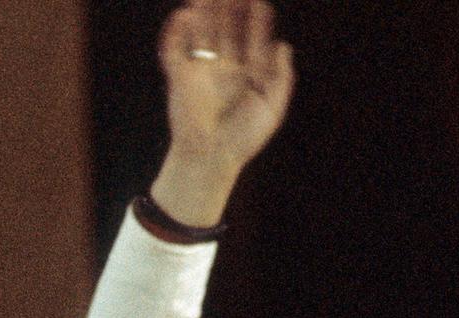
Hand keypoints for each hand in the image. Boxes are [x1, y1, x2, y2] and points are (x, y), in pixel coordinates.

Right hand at [150, 0, 293, 224]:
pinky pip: (175, 50)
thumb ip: (282, 79)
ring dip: (203, 11)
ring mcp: (201, 71)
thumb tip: (282, 45)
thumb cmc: (242, 141)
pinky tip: (183, 14)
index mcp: (247, 72)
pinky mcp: (179, 79)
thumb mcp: (272, 109)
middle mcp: (224, 67)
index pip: (252, 36)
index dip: (257, 18)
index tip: (260, 4)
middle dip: (229, 6)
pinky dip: (176, 32)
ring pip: (201, 32)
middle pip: (226, 27)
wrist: (210, 160)